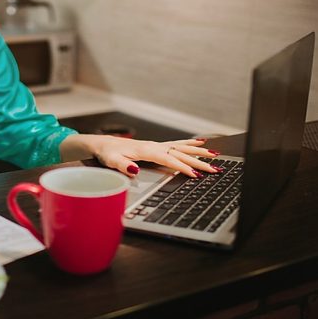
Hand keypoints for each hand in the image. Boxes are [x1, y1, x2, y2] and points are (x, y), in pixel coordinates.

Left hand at [90, 135, 221, 178]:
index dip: (182, 168)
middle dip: (198, 161)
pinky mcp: (155, 146)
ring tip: (215, 154)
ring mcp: (156, 145)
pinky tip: (200, 143)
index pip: (169, 160)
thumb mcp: (111, 160)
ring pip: (181, 148)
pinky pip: (176, 144)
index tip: (195, 175)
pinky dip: (189, 144)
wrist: (102, 144)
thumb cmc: (107, 153)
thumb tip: (135, 169)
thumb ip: (123, 165)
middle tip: (214, 169)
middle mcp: (154, 146)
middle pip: (180, 154)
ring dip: (198, 152)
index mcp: (146, 150)